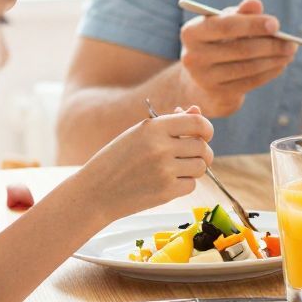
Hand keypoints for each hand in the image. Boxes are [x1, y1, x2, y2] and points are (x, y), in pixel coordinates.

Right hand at [68, 108, 213, 221]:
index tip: (204, 135)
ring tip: (175, 169)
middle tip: (190, 157)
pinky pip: (192, 185)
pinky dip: (184, 184)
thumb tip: (197, 111)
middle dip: (201, 152)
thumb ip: (170, 122)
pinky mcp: (166, 191)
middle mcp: (161, 147)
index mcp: (153, 128)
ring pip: (201, 167)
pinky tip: (166, 182)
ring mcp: (164, 170)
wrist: (95, 191)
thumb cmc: (118, 159)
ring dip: (194, 169)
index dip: (206, 129)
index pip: (198, 123)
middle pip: (202, 147)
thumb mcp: (139, 134)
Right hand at [179, 0, 296, 116]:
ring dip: (274, 59)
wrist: (202, 80)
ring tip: (290, 52)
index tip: (277, 24)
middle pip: (241, 49)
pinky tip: (280, 64)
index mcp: (192, 32)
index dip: (253, 25)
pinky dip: (269, 72)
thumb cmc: (218, 43)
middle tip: (292, 43)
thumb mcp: (225, 24)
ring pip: (248, 67)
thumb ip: (240, 13)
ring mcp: (204, 78)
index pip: (226, 26)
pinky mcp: (218, 94)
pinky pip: (250, 82)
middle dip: (271, 45)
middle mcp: (193, 56)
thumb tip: (255, 3)